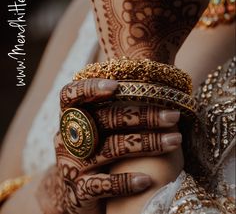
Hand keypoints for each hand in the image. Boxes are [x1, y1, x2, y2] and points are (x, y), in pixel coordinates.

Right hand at [48, 78, 181, 213]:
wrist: (74, 196)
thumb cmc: (94, 152)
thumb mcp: (94, 130)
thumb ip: (111, 111)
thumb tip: (156, 88)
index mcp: (71, 118)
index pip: (70, 95)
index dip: (90, 88)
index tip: (116, 86)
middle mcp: (68, 138)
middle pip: (105, 119)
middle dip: (143, 115)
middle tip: (173, 115)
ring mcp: (72, 165)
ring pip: (111, 149)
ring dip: (147, 144)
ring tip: (175, 141)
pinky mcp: (78, 192)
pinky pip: (103, 185)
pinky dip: (126, 181)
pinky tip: (148, 180)